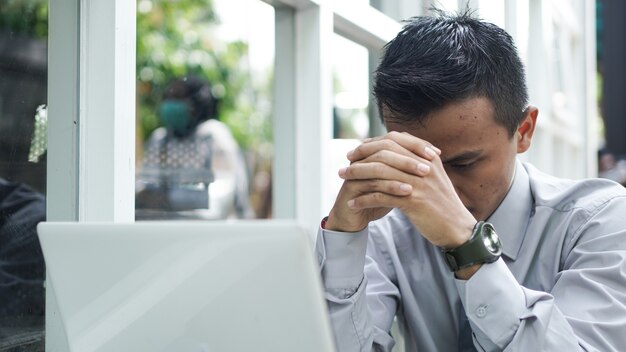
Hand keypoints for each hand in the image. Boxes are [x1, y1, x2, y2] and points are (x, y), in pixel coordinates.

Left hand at [339, 132, 475, 247]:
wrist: (458, 229)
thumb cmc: (441, 204)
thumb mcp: (432, 176)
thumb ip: (415, 162)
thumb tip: (394, 150)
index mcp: (426, 156)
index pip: (393, 140)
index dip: (372, 144)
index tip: (356, 150)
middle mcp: (422, 166)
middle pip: (384, 153)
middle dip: (360, 157)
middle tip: (345, 165)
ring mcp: (418, 183)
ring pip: (379, 173)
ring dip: (357, 176)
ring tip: (343, 180)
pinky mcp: (413, 201)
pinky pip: (380, 196)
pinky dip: (364, 199)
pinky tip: (352, 203)